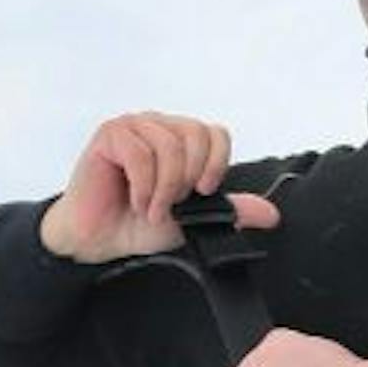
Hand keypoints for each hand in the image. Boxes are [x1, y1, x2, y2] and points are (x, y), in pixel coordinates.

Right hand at [40, 113, 246, 262]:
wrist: (97, 240)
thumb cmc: (136, 225)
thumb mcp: (193, 221)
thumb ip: (230, 211)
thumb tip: (270, 214)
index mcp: (180, 141)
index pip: (215, 133)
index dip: (216, 163)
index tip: (204, 191)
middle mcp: (159, 127)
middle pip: (195, 135)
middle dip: (187, 179)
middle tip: (171, 204)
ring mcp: (134, 126)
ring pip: (168, 145)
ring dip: (163, 189)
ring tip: (150, 208)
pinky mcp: (111, 134)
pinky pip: (140, 153)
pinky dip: (143, 186)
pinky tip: (135, 201)